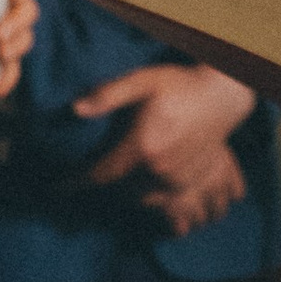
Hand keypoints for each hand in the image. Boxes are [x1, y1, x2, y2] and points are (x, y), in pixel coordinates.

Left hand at [72, 60, 253, 237]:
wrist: (222, 96)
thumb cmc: (180, 85)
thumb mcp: (142, 81)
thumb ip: (109, 95)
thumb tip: (76, 108)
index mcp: (142, 146)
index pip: (101, 174)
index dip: (76, 182)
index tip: (58, 188)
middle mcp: (158, 168)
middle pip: (118, 189)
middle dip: (101, 185)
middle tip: (84, 176)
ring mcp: (176, 178)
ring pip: (139, 199)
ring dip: (123, 192)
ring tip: (112, 179)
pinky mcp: (189, 181)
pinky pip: (160, 200)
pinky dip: (145, 195)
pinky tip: (139, 180)